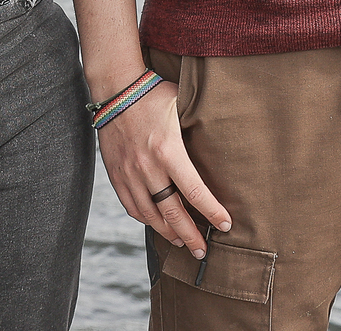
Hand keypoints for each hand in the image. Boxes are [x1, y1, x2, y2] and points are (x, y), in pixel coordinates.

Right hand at [95, 78, 232, 258]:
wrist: (115, 89)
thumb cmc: (153, 94)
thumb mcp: (181, 104)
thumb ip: (198, 125)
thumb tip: (224, 139)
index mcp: (168, 150)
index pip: (194, 192)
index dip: (212, 212)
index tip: (225, 224)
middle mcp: (148, 167)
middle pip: (172, 212)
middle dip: (191, 235)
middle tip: (203, 250)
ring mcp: (130, 173)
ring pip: (150, 215)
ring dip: (168, 232)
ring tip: (182, 241)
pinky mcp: (116, 174)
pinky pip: (131, 206)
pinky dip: (145, 220)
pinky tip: (157, 224)